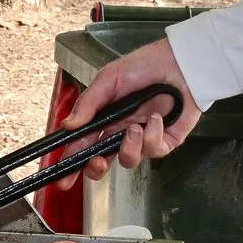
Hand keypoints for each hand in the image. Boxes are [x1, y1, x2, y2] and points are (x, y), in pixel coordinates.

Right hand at [58, 38, 201, 184]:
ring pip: (129, 160)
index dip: (72, 163)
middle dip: (96, 168)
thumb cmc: (144, 65)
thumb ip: (89, 103)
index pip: (84, 145)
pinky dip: (153, 135)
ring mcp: (143, 138)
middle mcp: (122, 132)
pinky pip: (154, 150)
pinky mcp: (165, 141)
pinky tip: (155, 118)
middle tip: (97, 163)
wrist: (179, 63)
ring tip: (135, 127)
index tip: (63, 179)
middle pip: (103, 161)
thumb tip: (68, 125)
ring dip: (129, 147)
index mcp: (105, 119)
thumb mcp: (110, 78)